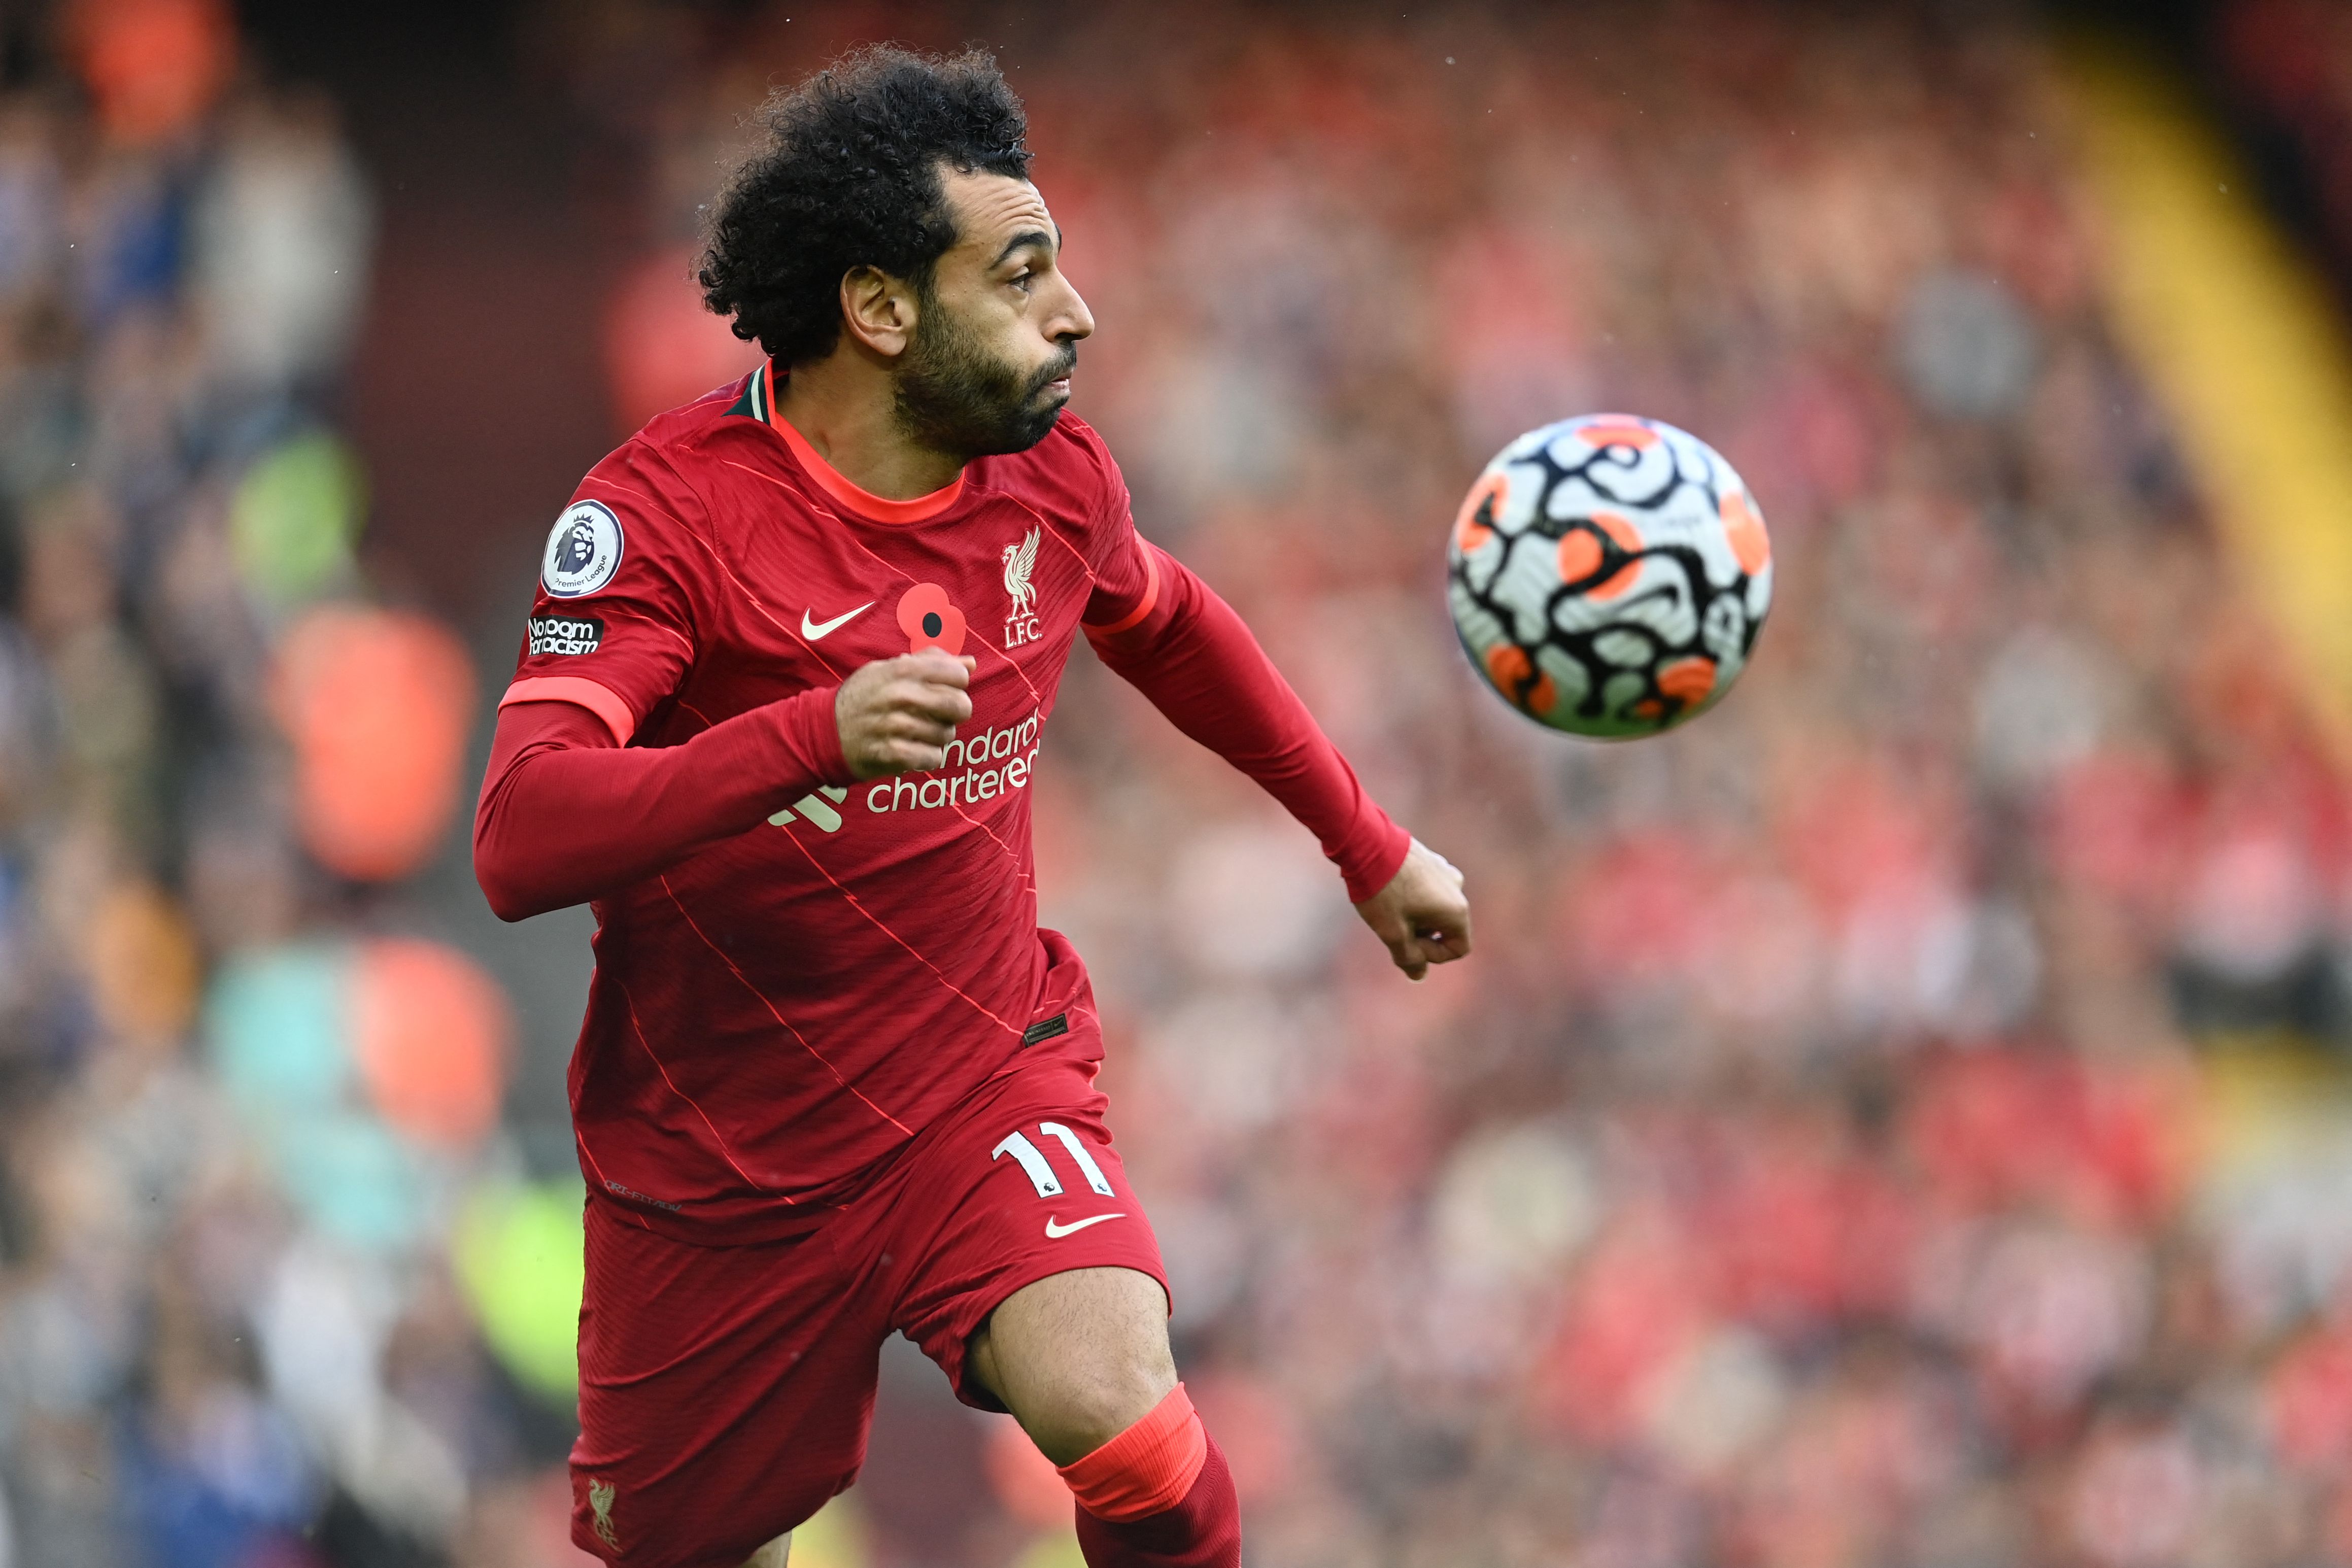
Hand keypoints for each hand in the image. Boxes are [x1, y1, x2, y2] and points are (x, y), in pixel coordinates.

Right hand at [836, 651, 975, 779]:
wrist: (824, 731)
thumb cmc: (864, 697)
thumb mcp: (889, 669)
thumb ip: (930, 662)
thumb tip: (970, 663)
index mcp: (902, 670)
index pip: (957, 674)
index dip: (958, 683)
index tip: (947, 688)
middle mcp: (899, 695)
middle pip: (959, 705)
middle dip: (957, 712)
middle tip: (942, 715)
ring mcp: (895, 726)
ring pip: (947, 734)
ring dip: (939, 736)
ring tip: (921, 732)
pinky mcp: (892, 754)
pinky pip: (932, 757)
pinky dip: (927, 756)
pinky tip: (915, 750)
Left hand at [1354, 837, 1470, 980]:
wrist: (1368, 843)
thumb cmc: (1383, 892)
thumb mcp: (1393, 933)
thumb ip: (1409, 958)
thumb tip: (1418, 976)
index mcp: (1456, 911)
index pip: (1458, 949)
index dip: (1432, 956)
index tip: (1407, 945)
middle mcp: (1457, 890)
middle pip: (1446, 928)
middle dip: (1421, 935)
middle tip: (1393, 928)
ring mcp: (1445, 872)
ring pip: (1435, 908)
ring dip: (1416, 916)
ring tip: (1389, 908)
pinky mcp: (1431, 860)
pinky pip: (1428, 890)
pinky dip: (1413, 899)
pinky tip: (1389, 892)